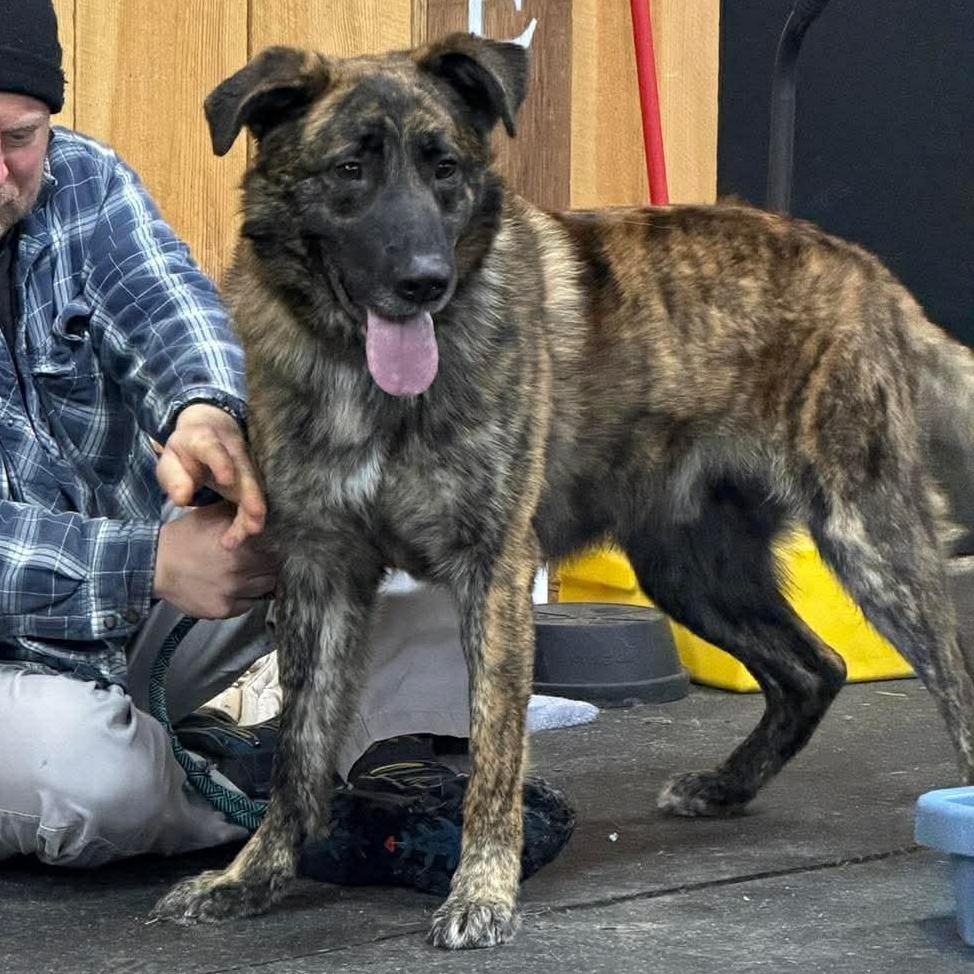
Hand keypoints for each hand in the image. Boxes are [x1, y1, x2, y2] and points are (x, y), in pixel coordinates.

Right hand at [153, 502, 277, 617]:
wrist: (155, 564)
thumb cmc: (187, 535)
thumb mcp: (216, 514)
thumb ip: (244, 514)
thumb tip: (270, 512)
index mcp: (241, 544)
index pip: (279, 546)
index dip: (280, 544)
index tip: (277, 542)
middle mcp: (240, 569)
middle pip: (276, 568)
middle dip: (272, 561)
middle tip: (262, 557)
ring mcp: (232, 593)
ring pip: (266, 587)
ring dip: (262, 579)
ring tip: (250, 570)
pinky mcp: (224, 610)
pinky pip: (250, 604)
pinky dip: (248, 595)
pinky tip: (237, 585)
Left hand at [156, 402, 264, 548]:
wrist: (210, 430)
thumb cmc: (186, 451)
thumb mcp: (170, 459)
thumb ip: (172, 477)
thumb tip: (182, 499)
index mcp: (204, 439)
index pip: (213, 449)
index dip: (221, 463)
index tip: (226, 481)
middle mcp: (232, 450)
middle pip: (245, 472)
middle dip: (251, 494)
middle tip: (255, 516)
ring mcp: (246, 464)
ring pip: (254, 488)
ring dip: (254, 512)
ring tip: (249, 532)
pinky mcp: (252, 479)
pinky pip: (254, 498)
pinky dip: (252, 516)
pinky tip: (246, 532)